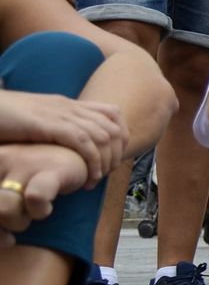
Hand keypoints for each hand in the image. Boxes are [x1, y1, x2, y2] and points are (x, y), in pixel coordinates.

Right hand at [0, 90, 127, 187]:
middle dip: (116, 154)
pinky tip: (86, 179)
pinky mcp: (48, 124)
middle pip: (113, 127)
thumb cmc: (1, 120)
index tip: (113, 158)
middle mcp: (67, 106)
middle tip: (105, 175)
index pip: (111, 114)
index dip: (120, 137)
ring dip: (105, 162)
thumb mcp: (33, 124)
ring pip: (103, 136)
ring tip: (95, 180)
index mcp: (65, 104)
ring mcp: (59, 113)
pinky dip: (91, 162)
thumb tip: (63, 148)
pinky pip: (84, 142)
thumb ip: (50, 132)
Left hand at [0, 143, 89, 240]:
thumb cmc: (33, 177)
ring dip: (19, 222)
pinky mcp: (50, 170)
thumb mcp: (6, 188)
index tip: (3, 236)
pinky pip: (35, 199)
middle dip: (2, 226)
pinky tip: (46, 208)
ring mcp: (22, 163)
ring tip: (31, 214)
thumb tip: (0, 236)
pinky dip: (40, 211)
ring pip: (6, 208)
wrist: (74, 154)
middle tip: (15, 225)